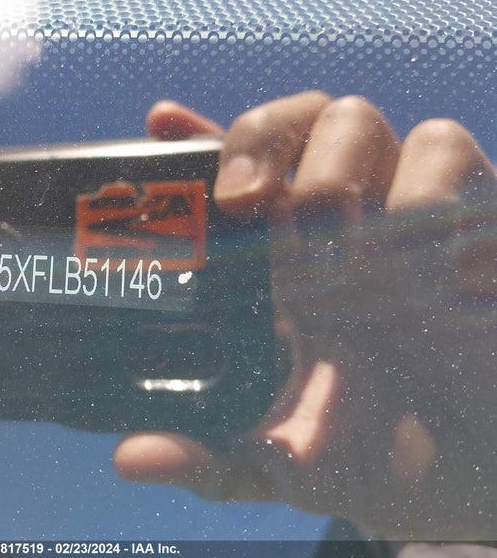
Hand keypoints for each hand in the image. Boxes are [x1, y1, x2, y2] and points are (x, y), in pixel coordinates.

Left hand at [114, 93, 496, 539]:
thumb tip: (132, 460)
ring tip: (337, 251)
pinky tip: (415, 268)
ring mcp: (398, 207)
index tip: (158, 123)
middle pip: (287, 118)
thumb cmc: (368, 454)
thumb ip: (208, 460)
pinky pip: (445, 152)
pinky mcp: (472, 214)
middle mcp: (333, 219)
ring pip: (356, 118)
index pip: (231, 176)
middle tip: (245, 202)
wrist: (473, 476)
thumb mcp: (276, 462)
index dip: (193, 138)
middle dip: (258, 139)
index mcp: (276, 260)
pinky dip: (421, 195)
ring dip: (333, 172)